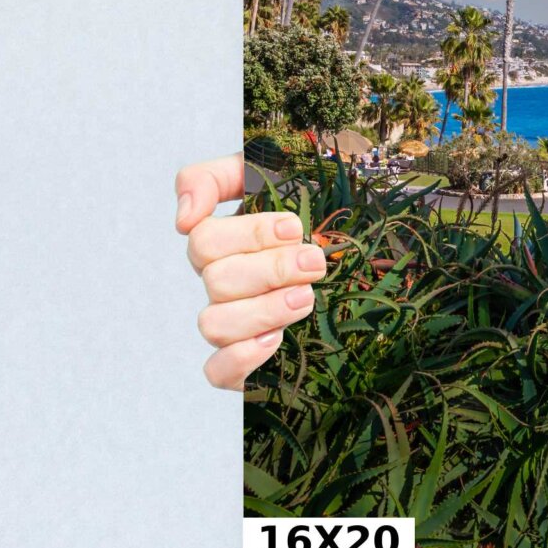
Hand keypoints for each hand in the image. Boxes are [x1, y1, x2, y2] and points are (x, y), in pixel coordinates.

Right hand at [176, 152, 323, 389]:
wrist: (364, 266)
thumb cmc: (314, 212)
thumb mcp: (270, 176)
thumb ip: (215, 178)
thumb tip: (183, 219)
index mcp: (226, 244)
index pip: (204, 239)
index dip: (249, 234)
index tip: (294, 227)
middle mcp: (223, 285)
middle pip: (217, 281)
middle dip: (271, 270)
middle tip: (315, 263)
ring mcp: (232, 324)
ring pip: (214, 325)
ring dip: (264, 310)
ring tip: (307, 298)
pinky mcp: (244, 363)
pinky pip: (217, 372)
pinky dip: (241, 358)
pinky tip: (276, 340)